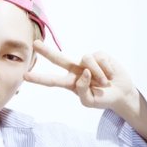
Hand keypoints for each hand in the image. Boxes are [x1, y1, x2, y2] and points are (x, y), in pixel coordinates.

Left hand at [24, 40, 138, 114]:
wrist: (120, 93)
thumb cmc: (102, 99)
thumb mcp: (90, 102)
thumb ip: (82, 91)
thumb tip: (83, 72)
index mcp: (70, 83)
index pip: (52, 81)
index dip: (39, 79)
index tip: (25, 76)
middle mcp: (76, 70)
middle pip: (59, 59)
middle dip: (47, 52)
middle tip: (35, 44)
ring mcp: (87, 62)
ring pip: (87, 61)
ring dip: (98, 74)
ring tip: (105, 83)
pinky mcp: (99, 55)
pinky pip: (99, 58)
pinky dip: (106, 69)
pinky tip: (110, 75)